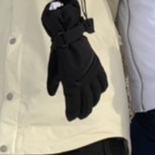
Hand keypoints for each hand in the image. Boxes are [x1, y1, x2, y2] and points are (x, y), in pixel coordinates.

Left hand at [41, 0, 108, 120]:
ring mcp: (92, 75)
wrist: (69, 38)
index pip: (73, 104)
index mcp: (71, 84)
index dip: (72, 112)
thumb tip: (52, 93)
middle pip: (86, 102)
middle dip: (83, 111)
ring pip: (96, 95)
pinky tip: (99, 92)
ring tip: (90, 106)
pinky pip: (103, 83)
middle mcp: (83, 82)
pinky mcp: (98, 68)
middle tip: (81, 116)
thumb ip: (53, 83)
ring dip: (93, 103)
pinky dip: (101, 90)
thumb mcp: (53, 70)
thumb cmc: (58, 53)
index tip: (71, 117)